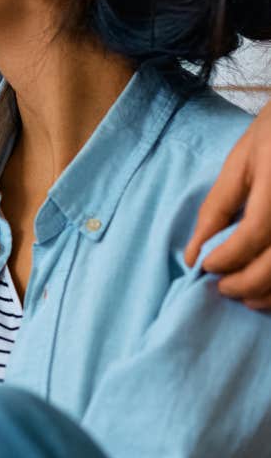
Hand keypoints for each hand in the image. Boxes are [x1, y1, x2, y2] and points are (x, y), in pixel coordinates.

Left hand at [185, 99, 270, 307]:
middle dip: (246, 282)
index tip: (206, 265)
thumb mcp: (240, 161)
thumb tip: (193, 254)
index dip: (227, 256)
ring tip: (245, 295)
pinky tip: (270, 289)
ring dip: (270, 292)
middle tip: (223, 287)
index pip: (255, 232)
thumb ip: (216, 208)